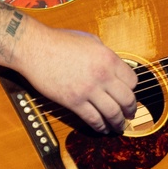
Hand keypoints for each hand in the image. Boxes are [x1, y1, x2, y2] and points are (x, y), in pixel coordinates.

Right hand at [14, 24, 136, 133]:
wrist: (35, 47)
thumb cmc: (59, 40)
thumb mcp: (89, 40)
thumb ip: (104, 53)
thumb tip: (113, 65)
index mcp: (108, 58)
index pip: (132, 80)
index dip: (132, 89)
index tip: (129, 93)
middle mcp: (102, 75)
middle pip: (127, 99)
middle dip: (131, 110)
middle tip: (131, 114)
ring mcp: (88, 89)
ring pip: (113, 113)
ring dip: (119, 123)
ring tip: (119, 126)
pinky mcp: (74, 101)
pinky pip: (93, 119)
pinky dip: (101, 127)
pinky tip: (102, 128)